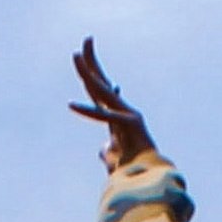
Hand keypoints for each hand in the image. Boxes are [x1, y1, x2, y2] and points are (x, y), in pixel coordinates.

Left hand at [70, 39, 156, 170]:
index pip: (100, 90)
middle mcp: (121, 111)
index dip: (91, 72)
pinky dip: (88, 112)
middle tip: (85, 40)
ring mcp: (127, 115)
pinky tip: (71, 105)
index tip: (83, 56)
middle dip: (92, 62)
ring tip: (76, 57)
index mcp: (115, 116)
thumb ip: (107, 151)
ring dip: (88, 74)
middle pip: (102, 83)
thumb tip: (102, 149)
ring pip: (103, 92)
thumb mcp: (113, 158)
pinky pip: (105, 117)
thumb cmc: (133, 171)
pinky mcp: (130, 125)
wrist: (149, 181)